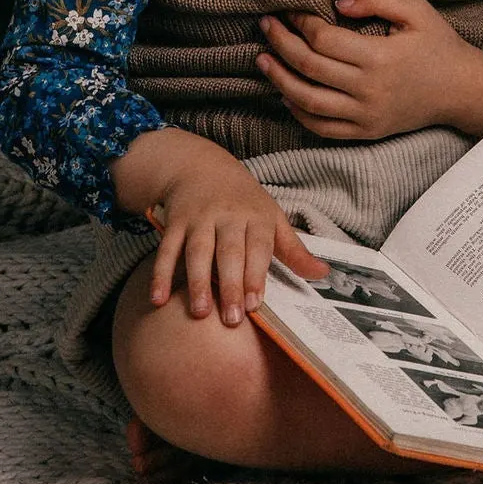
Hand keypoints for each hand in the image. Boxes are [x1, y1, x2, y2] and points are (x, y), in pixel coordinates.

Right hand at [110, 124, 320, 324]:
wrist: (201, 165)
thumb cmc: (244, 201)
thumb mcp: (272, 218)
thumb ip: (294, 250)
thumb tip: (324, 274)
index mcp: (257, 216)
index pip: (258, 247)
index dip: (256, 275)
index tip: (255, 304)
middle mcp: (228, 215)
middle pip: (229, 252)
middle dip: (230, 284)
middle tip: (231, 318)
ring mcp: (199, 218)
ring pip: (198, 251)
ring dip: (198, 282)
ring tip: (199, 312)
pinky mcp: (175, 222)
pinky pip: (167, 250)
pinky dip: (161, 274)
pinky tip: (158, 299)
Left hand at [257, 0, 482, 141]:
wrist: (462, 91)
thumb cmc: (439, 45)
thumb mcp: (417, 10)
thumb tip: (338, 2)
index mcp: (378, 57)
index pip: (324, 39)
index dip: (300, 23)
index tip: (289, 10)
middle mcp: (367, 90)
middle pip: (309, 68)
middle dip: (280, 45)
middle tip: (265, 27)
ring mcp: (365, 116)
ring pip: (308, 101)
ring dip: (280, 80)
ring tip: (262, 61)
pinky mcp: (365, 132)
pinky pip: (322, 128)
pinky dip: (299, 113)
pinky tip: (286, 95)